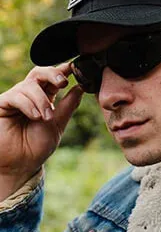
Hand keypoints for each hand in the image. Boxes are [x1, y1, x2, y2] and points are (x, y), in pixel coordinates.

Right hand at [0, 63, 83, 191]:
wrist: (20, 164)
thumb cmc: (37, 147)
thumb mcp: (58, 124)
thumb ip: (68, 106)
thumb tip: (81, 87)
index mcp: (45, 98)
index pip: (54, 79)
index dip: (64, 71)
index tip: (76, 67)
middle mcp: (29, 95)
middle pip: (40, 72)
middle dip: (53, 74)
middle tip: (63, 82)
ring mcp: (15, 99)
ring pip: (30, 85)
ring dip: (42, 101)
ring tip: (46, 118)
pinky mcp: (2, 104)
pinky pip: (16, 96)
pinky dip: (29, 104)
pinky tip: (35, 116)